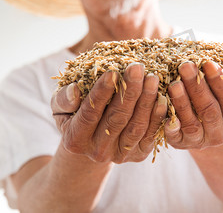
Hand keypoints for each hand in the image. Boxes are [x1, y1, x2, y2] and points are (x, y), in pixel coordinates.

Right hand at [51, 63, 166, 163]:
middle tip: (137, 67)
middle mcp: (97, 151)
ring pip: (136, 126)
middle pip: (116, 119)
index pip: (90, 113)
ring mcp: (120, 155)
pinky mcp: (138, 154)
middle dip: (129, 91)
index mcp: (75, 139)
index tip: (113, 71)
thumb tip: (74, 91)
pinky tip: (162, 96)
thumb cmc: (73, 113)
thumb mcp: (60, 106)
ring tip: (152, 77)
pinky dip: (158, 115)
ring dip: (146, 101)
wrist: (90, 140)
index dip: (102, 92)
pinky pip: (150, 134)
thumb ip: (63, 99)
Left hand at [164, 61, 222, 149]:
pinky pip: (175, 136)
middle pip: (209, 111)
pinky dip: (170, 125)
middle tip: (186, 66)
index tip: (208, 63)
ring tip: (174, 83)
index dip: (220, 82)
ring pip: (191, 123)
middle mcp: (219, 135)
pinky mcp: (181, 143)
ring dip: (182, 102)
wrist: (207, 125)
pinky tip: (165, 110)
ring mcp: (200, 141)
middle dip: (197, 87)